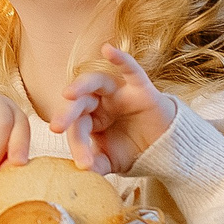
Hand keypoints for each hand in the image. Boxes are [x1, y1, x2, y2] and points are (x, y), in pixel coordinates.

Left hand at [55, 44, 179, 172]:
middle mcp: (101, 102)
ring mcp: (120, 93)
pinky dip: (121, 59)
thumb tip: (79, 174)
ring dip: (81, 85)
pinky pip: (131, 70)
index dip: (78, 144)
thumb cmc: (134, 151)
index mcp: (90, 118)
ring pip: (97, 82)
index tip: (83, 165)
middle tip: (56, 126)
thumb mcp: (111, 161)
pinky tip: (108, 49)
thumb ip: (95, 165)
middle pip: (80, 103)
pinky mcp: (142, 88)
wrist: (167, 150)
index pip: (77, 127)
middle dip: (67, 114)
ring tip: (68, 94)